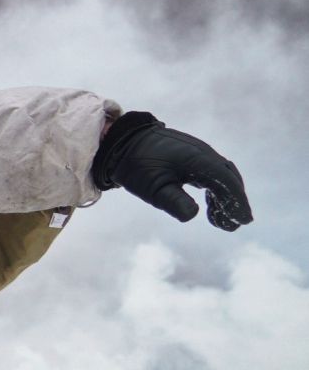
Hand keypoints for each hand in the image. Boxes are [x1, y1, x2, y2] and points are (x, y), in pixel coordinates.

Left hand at [93, 111, 250, 231]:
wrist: (124, 143)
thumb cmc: (137, 165)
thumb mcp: (152, 188)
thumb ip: (173, 201)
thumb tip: (193, 214)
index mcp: (196, 158)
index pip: (225, 180)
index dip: (237, 201)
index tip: (244, 220)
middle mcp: (203, 154)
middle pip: (228, 178)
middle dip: (235, 202)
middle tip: (235, 225)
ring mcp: (199, 154)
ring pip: (222, 177)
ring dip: (225, 199)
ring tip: (222, 223)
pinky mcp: (193, 158)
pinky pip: (212, 175)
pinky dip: (216, 193)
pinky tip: (212, 209)